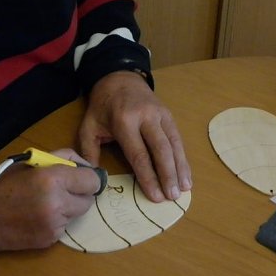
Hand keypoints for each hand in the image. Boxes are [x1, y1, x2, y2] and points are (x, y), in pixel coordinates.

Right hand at [0, 148, 100, 251]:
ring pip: (76, 215)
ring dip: (68, 208)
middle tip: (63, 189)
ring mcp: (54, 225)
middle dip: (79, 194)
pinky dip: (56, 221)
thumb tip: (88, 166)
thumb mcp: (33, 160)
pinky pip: (64, 227)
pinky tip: (37, 216)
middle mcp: (57, 203)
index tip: (82, 178)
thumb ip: (64, 158)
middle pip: (88, 201)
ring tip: (45, 202)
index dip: (89, 178)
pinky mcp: (49, 240)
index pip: (92, 181)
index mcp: (53, 179)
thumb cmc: (3, 183)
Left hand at [78, 71, 191, 202]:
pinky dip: (183, 157)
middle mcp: (146, 117)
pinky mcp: (169, 114)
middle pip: (161, 150)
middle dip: (168, 175)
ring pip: (173, 144)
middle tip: (172, 197)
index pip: (139, 154)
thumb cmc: (103, 106)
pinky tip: (186, 174)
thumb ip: (88, 151)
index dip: (148, 176)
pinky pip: (178, 138)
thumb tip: (94, 178)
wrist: (119, 78)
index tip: (155, 196)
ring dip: (180, 168)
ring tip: (184, 189)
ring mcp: (160, 114)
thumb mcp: (88, 125)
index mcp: (124, 121)